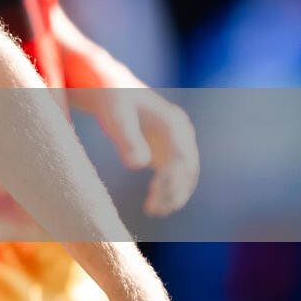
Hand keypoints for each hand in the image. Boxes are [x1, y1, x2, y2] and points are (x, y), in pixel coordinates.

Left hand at [81, 88, 199, 216]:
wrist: (112, 89)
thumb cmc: (112, 101)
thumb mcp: (116, 117)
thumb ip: (127, 139)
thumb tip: (137, 166)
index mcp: (173, 122)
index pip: (181, 156)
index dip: (171, 178)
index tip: (153, 194)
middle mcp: (182, 133)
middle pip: (188, 168)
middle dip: (173, 190)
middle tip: (152, 209)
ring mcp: (179, 142)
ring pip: (186, 175)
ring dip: (175, 195)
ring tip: (154, 211)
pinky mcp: (170, 151)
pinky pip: (177, 175)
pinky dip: (171, 191)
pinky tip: (157, 207)